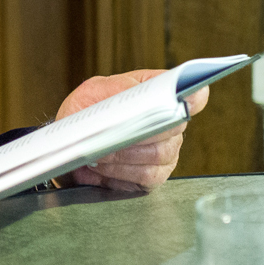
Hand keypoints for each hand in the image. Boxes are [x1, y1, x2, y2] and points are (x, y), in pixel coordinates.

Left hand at [55, 70, 208, 191]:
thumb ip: (116, 88)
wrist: (71, 143)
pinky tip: (102, 165)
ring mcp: (165, 151)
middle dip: (143, 129)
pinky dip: (121, 171)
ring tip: (98, 150)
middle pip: (173, 127)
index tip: (185, 98)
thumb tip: (132, 91)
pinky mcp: (154, 176)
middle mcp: (168, 123)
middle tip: (116, 130)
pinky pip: (146, 176)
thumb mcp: (93, 91)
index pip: (189, 95)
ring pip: (158, 153)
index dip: (192, 97)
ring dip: (125, 152)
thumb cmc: (85, 113)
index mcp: (158, 94)